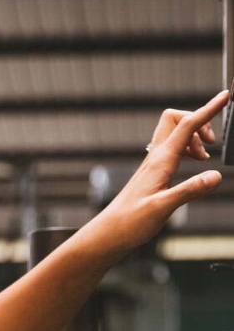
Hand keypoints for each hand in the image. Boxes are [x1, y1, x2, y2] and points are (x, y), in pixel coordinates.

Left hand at [90, 90, 228, 255]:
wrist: (108, 234)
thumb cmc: (129, 223)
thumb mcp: (162, 208)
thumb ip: (189, 191)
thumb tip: (215, 176)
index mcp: (159, 162)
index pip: (186, 126)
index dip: (208, 110)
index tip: (225, 96)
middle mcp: (155, 159)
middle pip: (176, 120)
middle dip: (198, 121)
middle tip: (211, 144)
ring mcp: (153, 165)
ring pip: (174, 135)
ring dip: (194, 138)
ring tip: (205, 158)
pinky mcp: (152, 174)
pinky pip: (171, 150)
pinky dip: (186, 150)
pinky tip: (193, 165)